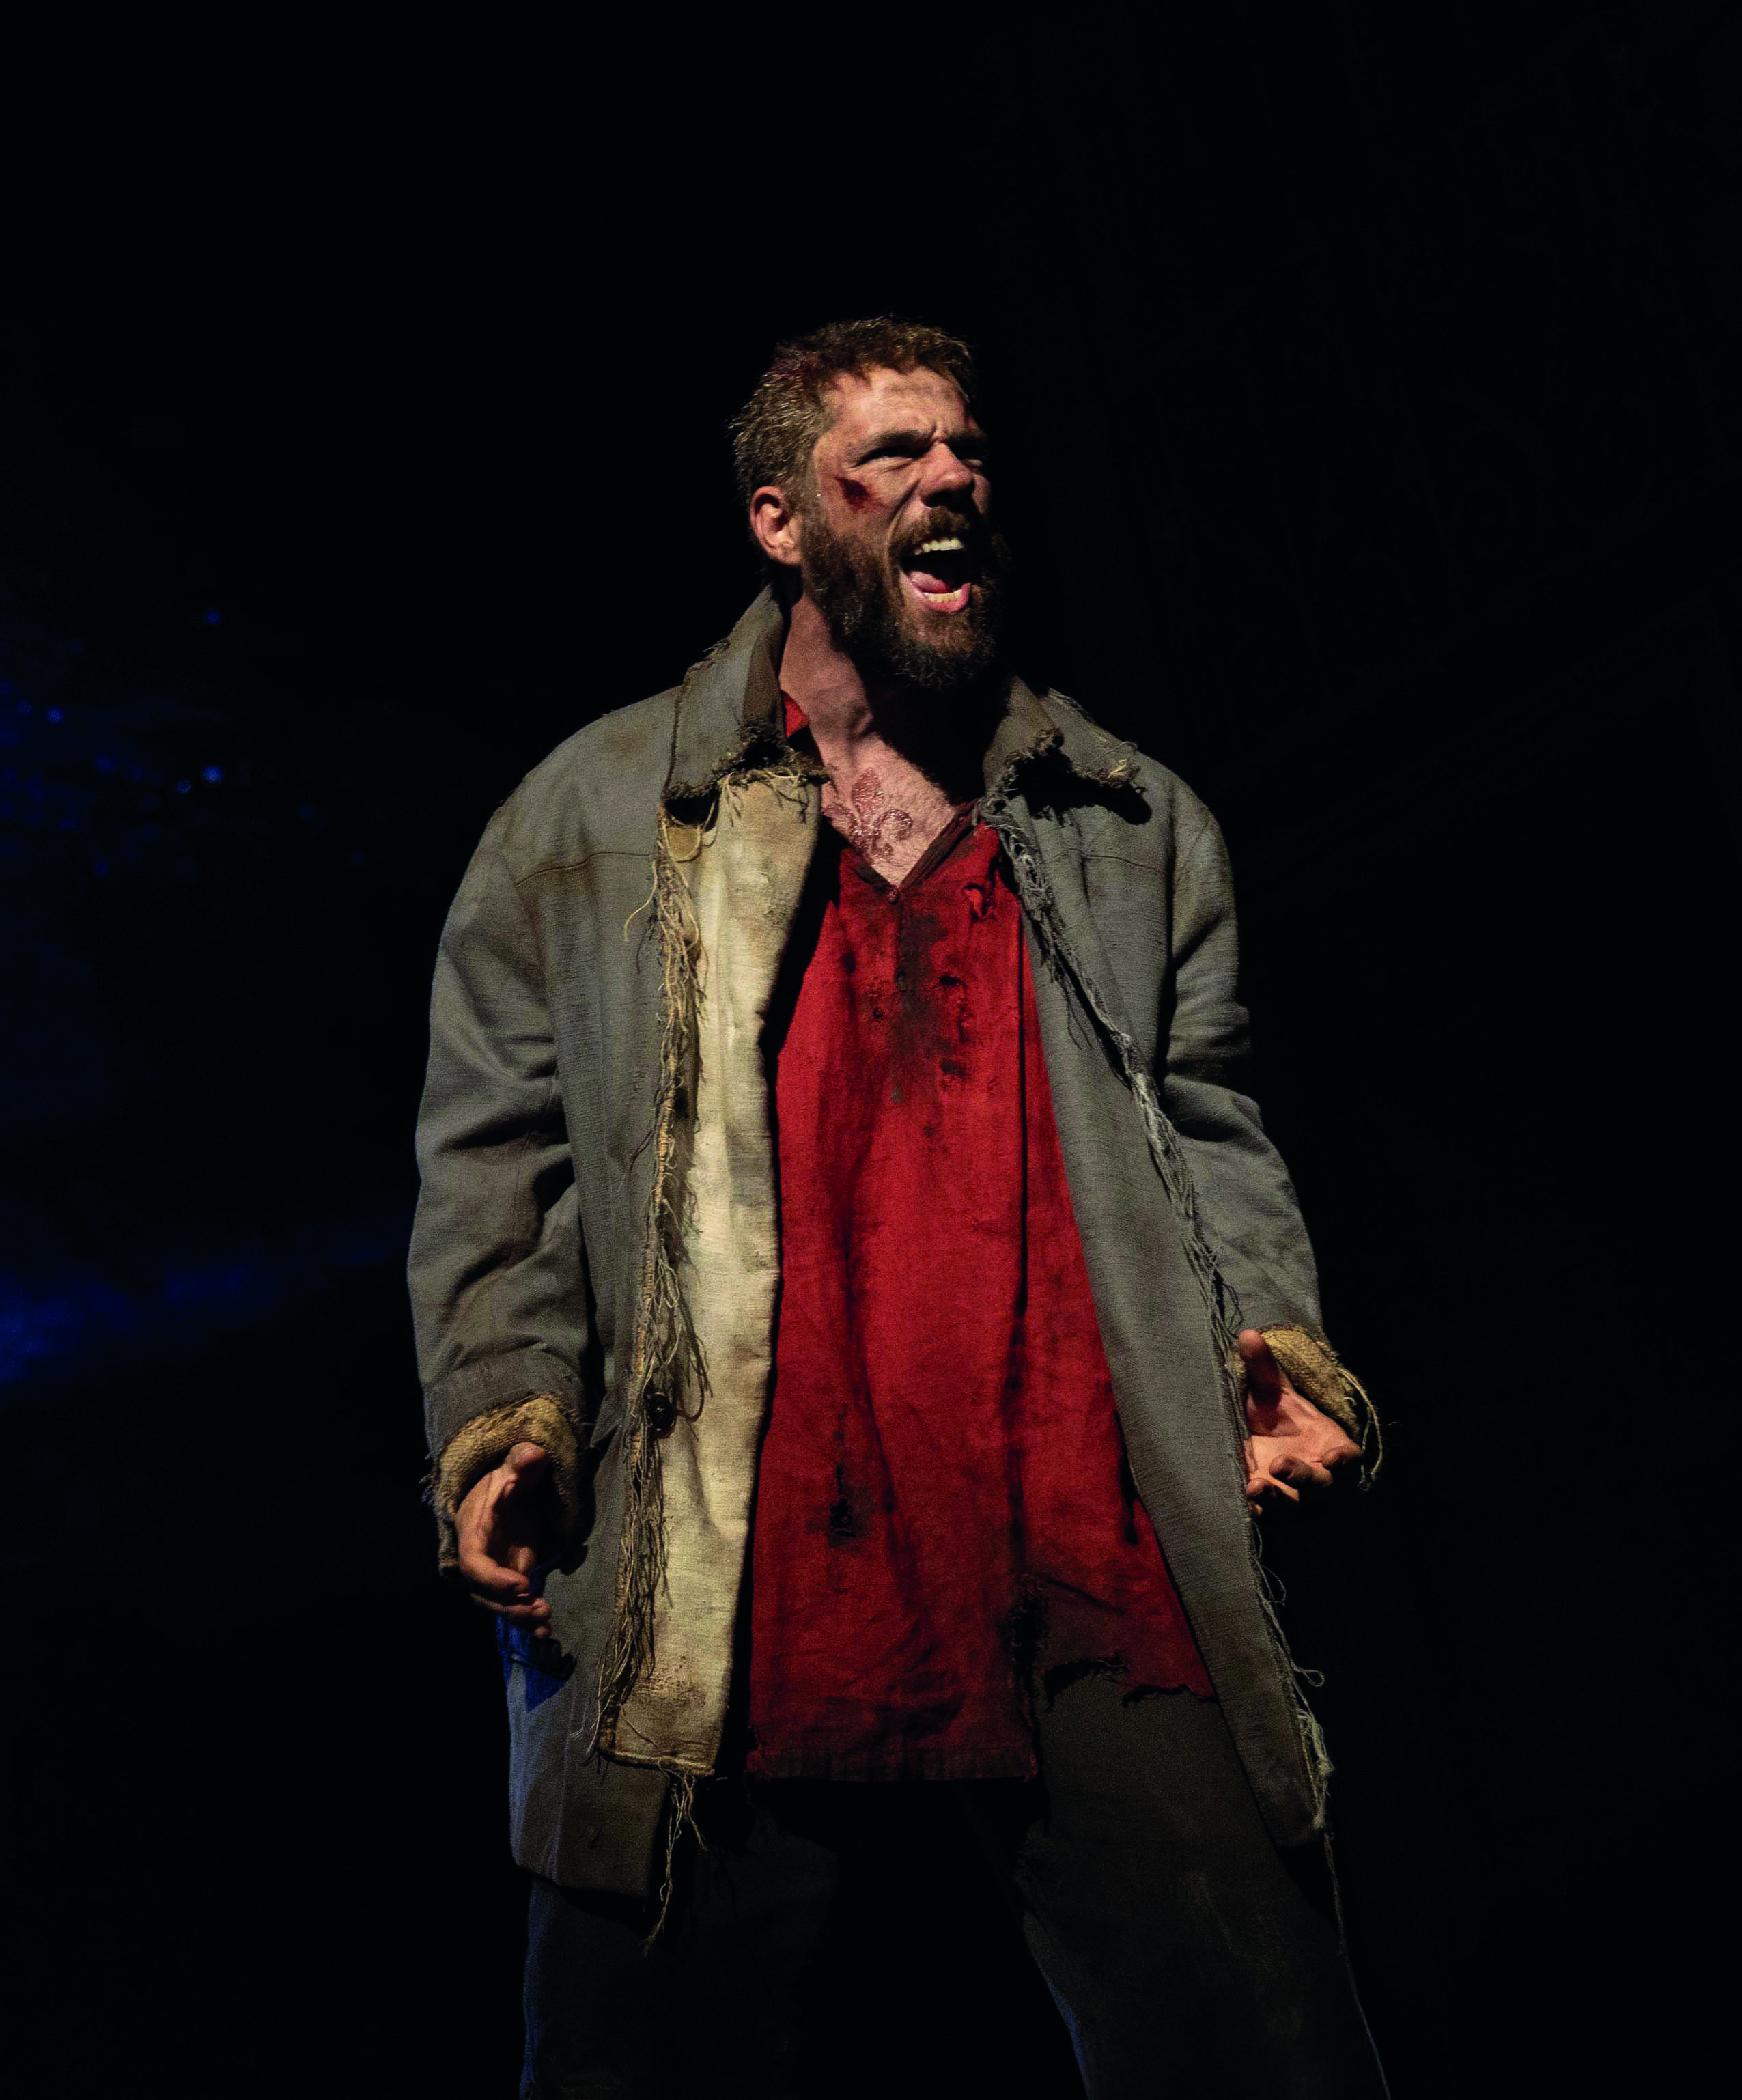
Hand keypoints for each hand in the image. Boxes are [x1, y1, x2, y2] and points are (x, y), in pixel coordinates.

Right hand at [455, 1441, 555, 1635]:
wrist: (506, 1490)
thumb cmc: (507, 1478)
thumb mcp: (514, 1467)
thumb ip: (522, 1463)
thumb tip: (533, 1454)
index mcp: (474, 1533)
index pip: (475, 1563)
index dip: (493, 1578)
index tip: (521, 1584)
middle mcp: (480, 1559)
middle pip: (485, 1594)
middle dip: (509, 1606)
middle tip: (539, 1609)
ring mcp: (496, 1573)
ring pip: (500, 1605)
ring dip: (521, 1617)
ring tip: (546, 1621)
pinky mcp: (512, 1580)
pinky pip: (516, 1605)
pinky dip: (529, 1621)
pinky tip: (546, 1634)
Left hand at [1238, 1329, 1360, 1514]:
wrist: (1259, 1448)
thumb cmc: (1279, 1420)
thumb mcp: (1272, 1395)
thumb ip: (1264, 1369)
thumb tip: (1247, 1334)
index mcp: (1333, 1449)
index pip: (1349, 1458)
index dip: (1345, 1459)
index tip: (1335, 1455)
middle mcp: (1321, 1480)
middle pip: (1321, 1486)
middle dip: (1303, 1477)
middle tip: (1278, 1464)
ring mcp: (1299, 1501)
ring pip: (1295, 1508)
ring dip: (1277, 1500)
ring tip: (1254, 1487)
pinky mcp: (1273, 1514)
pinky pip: (1269, 1519)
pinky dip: (1258, 1514)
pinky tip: (1243, 1505)